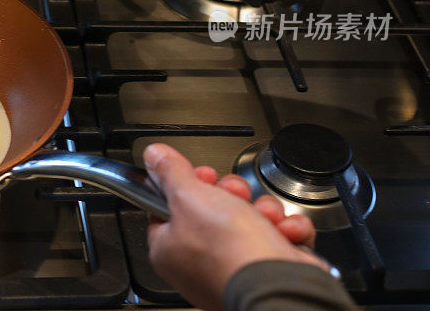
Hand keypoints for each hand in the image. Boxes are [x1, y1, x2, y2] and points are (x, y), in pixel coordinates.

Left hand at [144, 143, 326, 310]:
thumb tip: (154, 155)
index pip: (169, 207)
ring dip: (263, 210)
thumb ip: (170, 173)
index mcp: (170, 249)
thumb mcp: (189, 197)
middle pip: (212, 209)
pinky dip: (286, 230)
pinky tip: (285, 233)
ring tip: (265, 216)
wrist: (279, 285)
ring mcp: (235, 267)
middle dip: (232, 194)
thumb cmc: (229, 252)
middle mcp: (200, 262)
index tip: (201, 175)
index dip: (187, 185)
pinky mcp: (267, 270)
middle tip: (235, 194)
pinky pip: (278, 237)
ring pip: (250, 219)